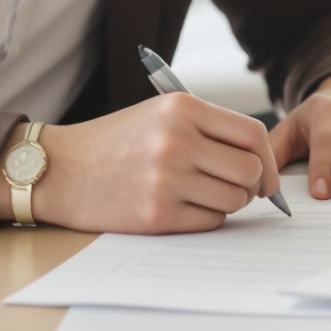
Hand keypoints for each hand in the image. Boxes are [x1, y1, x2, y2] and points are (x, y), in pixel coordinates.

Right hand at [0, 93, 281, 233]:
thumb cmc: (116, 142)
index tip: (266, 173)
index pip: (252, 134)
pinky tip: (184, 208)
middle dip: (254, 185)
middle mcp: (177, 140)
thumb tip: (262, 160)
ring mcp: (166, 179)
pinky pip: (210, 222)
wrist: (61, 169)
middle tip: (240, 189)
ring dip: (229, 203)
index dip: (269, 158)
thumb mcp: (160, 114)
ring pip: (235, 200)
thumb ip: (209, 128)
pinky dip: (206, 218)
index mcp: (182, 108)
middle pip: (250, 170)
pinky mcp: (156, 214)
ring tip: (204, 195)